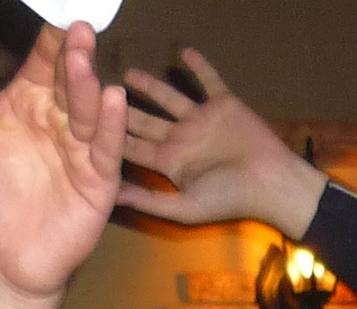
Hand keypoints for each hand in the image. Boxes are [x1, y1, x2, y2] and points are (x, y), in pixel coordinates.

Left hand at [0, 23, 123, 301]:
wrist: (2, 259)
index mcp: (27, 103)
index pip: (43, 64)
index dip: (50, 40)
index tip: (57, 13)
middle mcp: (58, 120)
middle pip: (69, 81)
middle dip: (74, 55)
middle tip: (77, 28)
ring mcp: (81, 149)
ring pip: (87, 111)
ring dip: (88, 86)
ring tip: (84, 61)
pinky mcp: (98, 181)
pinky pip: (105, 149)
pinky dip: (109, 126)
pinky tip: (112, 101)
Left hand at [115, 47, 326, 235]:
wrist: (271, 184)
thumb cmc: (229, 199)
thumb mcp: (183, 208)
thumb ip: (148, 201)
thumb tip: (111, 198)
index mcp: (170, 162)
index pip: (134, 147)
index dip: (110, 136)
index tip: (84, 122)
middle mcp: (181, 139)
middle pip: (145, 120)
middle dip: (121, 107)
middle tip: (95, 88)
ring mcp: (201, 120)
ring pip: (170, 97)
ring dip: (151, 86)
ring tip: (129, 73)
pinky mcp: (223, 104)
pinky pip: (207, 81)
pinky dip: (198, 67)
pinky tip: (183, 52)